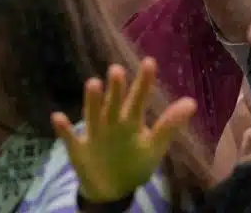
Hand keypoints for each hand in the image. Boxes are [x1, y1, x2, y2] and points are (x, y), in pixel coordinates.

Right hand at [51, 60, 195, 202]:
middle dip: (116, 89)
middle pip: (114, 103)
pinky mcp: (78, 148)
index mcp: (129, 121)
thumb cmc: (133, 162)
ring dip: (92, 101)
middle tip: (118, 70)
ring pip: (92, 115)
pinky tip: (58, 117)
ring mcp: (93, 134)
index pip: (138, 99)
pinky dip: (63, 129)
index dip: (144, 83)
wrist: (110, 189)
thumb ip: (170, 124)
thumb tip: (192, 101)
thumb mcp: (154, 146)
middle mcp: (110, 123)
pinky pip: (69, 137)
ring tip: (93, 84)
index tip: (150, 62)